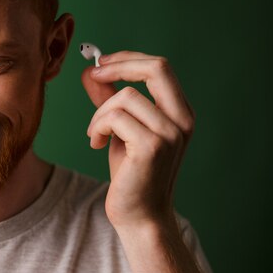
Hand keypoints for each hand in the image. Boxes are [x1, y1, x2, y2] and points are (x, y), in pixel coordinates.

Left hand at [81, 51, 194, 229]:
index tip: (100, 63)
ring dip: (100, 113)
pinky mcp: (151, 148)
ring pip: (125, 96)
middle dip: (118, 65)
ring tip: (95, 133)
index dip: (127, 58)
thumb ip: (108, 98)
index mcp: (179, 112)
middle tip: (93, 75)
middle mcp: (182, 120)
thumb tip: (90, 71)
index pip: (160, 67)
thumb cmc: (130, 171)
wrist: (139, 214)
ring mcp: (170, 134)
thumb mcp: (120, 128)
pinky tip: (96, 143)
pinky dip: (97, 127)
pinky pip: (115, 117)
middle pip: (156, 68)